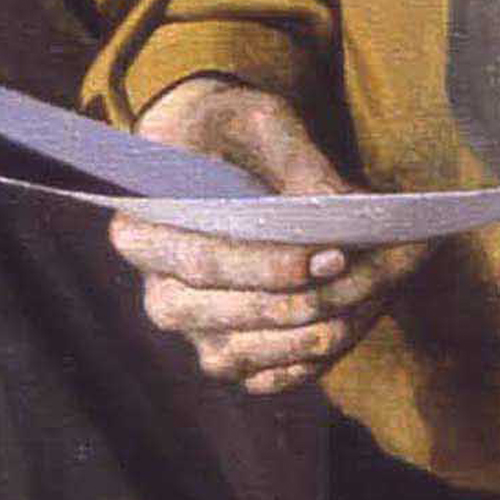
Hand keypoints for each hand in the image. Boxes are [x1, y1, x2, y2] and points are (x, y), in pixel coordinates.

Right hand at [109, 78, 430, 395]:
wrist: (216, 153)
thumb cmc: (229, 131)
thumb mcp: (255, 122)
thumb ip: (294, 161)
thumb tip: (341, 209)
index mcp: (141, 232)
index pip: (202, 263)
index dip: (267, 266)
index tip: (329, 253)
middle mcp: (158, 292)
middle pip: (222, 317)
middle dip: (294, 301)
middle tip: (352, 273)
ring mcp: (191, 329)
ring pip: (238, 357)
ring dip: (302, 339)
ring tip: (358, 306)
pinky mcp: (226, 350)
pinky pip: (260, 377)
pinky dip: (302, 362)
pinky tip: (343, 329)